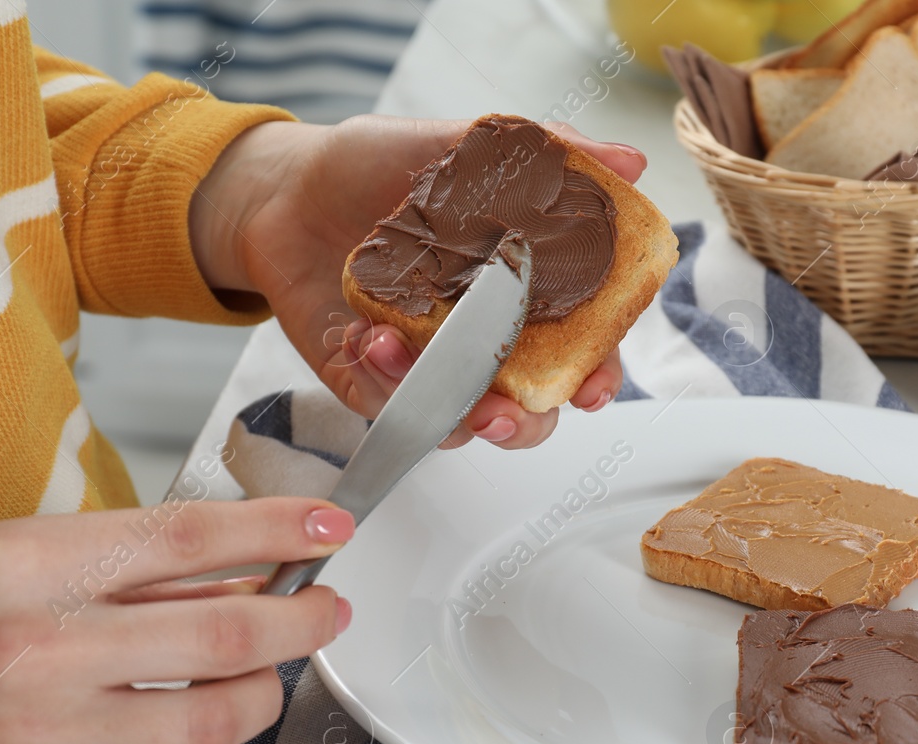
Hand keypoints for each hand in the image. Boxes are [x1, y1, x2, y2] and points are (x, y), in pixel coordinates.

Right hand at [0, 498, 352, 743]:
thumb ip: (112, 565)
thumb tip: (230, 574)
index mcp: (25, 561)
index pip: (187, 536)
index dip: (277, 529)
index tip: (330, 527)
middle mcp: (38, 645)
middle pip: (222, 633)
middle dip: (301, 622)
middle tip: (327, 613)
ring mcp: (42, 734)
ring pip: (213, 720)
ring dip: (265, 698)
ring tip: (265, 682)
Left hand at [189, 116, 648, 449]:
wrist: (287, 185)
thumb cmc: (379, 165)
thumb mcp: (466, 144)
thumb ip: (548, 156)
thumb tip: (630, 162)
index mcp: (525, 292)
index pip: (581, 350)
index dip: (596, 374)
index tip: (590, 387)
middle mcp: (484, 341)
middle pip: (529, 411)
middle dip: (522, 424)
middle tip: (500, 413)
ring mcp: (430, 368)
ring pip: (459, 424)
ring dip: (436, 403)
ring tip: (396, 347)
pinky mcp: (375, 382)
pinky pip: (389, 408)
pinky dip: (381, 379)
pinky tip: (365, 334)